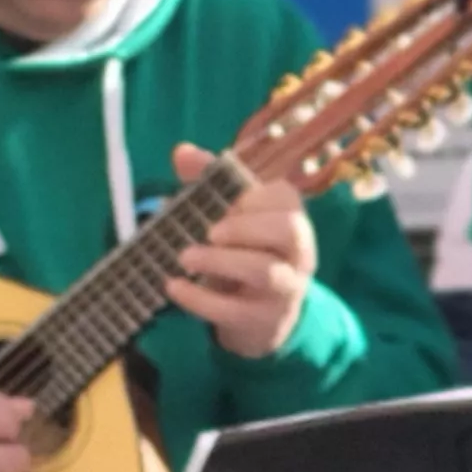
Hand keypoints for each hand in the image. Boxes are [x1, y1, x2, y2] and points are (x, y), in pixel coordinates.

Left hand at [165, 143, 312, 358]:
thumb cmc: (245, 251)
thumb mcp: (232, 216)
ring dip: (221, 262)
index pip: (284, 198)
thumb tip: (181, 151)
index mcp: (291, 217)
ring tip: (184, 257)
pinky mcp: (264, 320)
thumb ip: (209, 182)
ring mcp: (285, 288)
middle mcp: (298, 252)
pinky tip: (173, 287)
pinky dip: (200, 299)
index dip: (252, 197)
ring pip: (266, 271)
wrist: (263, 317)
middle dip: (246, 227)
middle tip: (208, 231)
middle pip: (288, 230)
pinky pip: (235, 310)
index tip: (221, 201)